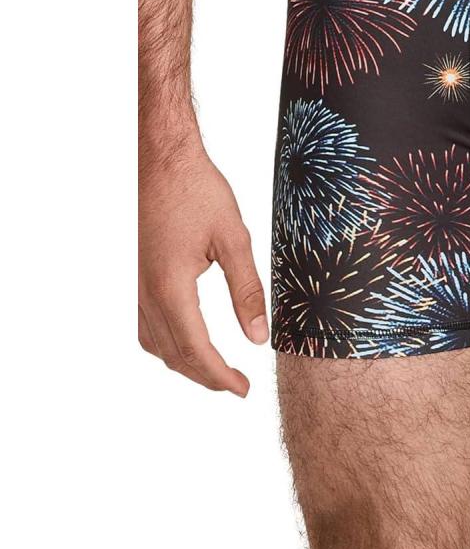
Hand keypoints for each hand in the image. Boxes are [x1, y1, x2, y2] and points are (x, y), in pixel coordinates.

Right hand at [139, 139, 267, 394]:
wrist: (160, 159)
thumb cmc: (197, 191)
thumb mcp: (234, 238)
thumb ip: (247, 290)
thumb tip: (258, 335)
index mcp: (171, 287)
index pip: (196, 350)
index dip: (220, 376)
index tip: (243, 389)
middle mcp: (145, 293)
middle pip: (173, 354)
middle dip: (205, 375)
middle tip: (236, 385)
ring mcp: (133, 285)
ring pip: (153, 343)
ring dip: (183, 362)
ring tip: (215, 368)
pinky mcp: (132, 274)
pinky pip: (144, 323)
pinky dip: (165, 341)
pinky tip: (184, 337)